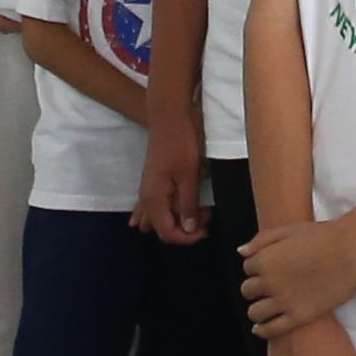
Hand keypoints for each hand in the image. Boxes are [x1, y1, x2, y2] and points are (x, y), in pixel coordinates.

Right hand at [139, 110, 207, 245]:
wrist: (169, 117)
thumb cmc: (180, 144)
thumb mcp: (189, 176)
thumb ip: (188, 205)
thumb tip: (190, 229)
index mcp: (154, 199)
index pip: (168, 233)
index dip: (188, 238)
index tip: (206, 229)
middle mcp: (147, 198)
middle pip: (163, 228)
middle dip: (187, 229)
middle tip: (208, 216)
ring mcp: (149, 190)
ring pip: (162, 217)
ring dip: (181, 219)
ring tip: (201, 210)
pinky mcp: (155, 181)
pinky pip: (158, 206)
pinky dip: (169, 212)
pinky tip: (169, 215)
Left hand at [243, 211, 355, 338]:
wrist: (353, 252)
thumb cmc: (324, 236)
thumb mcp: (290, 230)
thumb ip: (262, 240)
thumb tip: (241, 252)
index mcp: (265, 259)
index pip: (247, 268)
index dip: (258, 268)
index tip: (269, 269)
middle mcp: (269, 282)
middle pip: (247, 290)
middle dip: (255, 288)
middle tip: (269, 288)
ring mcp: (283, 301)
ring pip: (254, 312)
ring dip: (257, 309)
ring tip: (266, 308)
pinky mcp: (298, 317)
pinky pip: (271, 329)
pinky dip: (262, 329)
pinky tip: (261, 328)